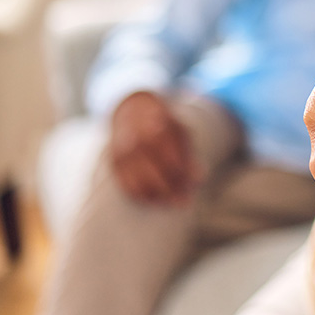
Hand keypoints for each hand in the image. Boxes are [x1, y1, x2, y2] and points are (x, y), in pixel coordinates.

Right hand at [109, 91, 203, 206]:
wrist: (132, 111)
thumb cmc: (163, 126)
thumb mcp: (181, 132)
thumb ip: (189, 155)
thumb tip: (200, 180)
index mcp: (155, 130)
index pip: (171, 160)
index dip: (183, 175)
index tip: (195, 184)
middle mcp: (135, 142)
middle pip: (154, 175)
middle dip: (172, 191)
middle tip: (187, 202)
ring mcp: (122, 154)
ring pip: (140, 184)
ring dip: (159, 198)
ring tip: (176, 203)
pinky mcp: (114, 165)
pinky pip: (128, 187)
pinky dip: (144, 198)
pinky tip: (159, 201)